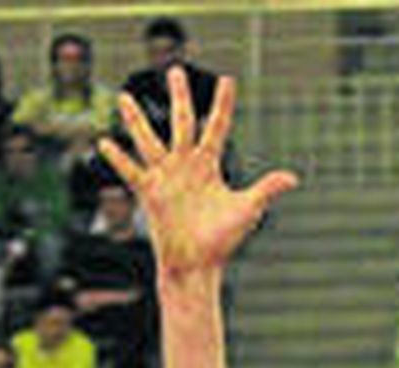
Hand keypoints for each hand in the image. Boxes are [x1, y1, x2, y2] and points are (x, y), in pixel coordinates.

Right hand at [100, 68, 296, 277]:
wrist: (199, 266)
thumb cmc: (222, 241)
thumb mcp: (247, 210)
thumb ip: (266, 189)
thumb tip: (293, 178)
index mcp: (208, 166)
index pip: (217, 127)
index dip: (223, 105)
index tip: (228, 80)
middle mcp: (185, 165)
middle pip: (182, 123)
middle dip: (180, 97)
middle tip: (175, 70)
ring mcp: (165, 177)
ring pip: (149, 141)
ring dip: (136, 120)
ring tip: (123, 97)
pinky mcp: (150, 193)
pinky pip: (131, 172)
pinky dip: (119, 160)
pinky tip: (105, 143)